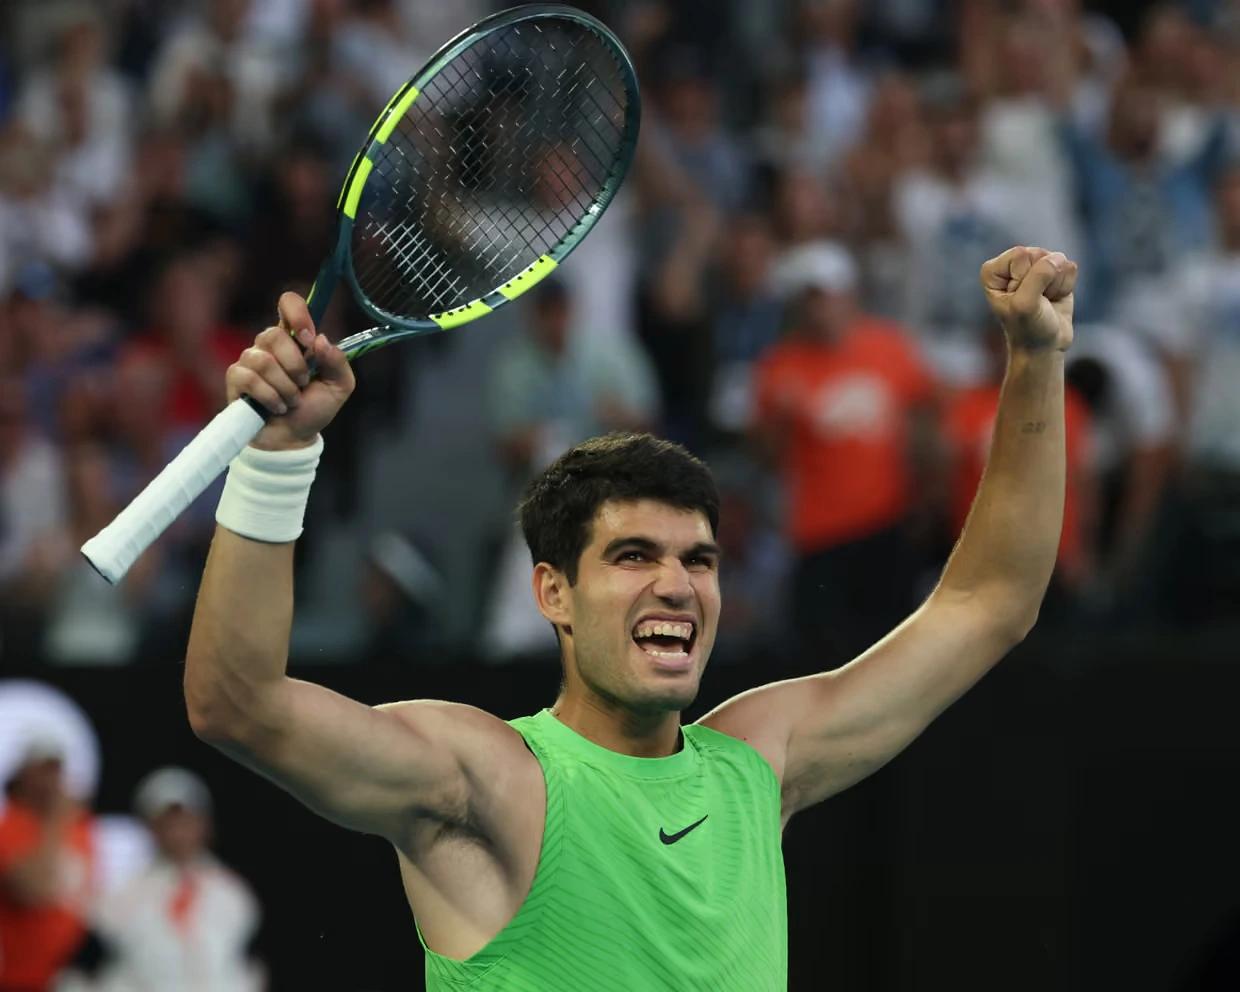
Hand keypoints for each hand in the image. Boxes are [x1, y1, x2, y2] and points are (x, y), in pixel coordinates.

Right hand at [225, 292, 355, 450]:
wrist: (293, 439)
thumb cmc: (314, 409)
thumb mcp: (339, 387)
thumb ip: (338, 362)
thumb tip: (321, 340)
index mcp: (295, 339)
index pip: (288, 304)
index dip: (297, 314)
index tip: (309, 339)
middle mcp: (270, 345)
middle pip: (273, 334)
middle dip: (295, 365)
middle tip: (303, 384)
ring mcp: (250, 360)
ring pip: (263, 360)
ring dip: (285, 387)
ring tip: (291, 401)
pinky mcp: (236, 378)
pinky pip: (249, 378)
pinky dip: (270, 397)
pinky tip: (277, 407)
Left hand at [980, 246, 1077, 351]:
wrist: (1045, 346)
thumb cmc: (1028, 328)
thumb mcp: (1026, 305)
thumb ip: (1038, 277)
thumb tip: (1058, 258)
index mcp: (993, 271)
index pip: (1020, 255)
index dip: (1025, 279)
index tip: (1021, 300)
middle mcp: (1012, 265)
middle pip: (1040, 254)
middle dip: (1043, 281)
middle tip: (1036, 302)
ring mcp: (1035, 266)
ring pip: (1058, 259)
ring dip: (1055, 285)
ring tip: (1044, 302)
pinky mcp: (1055, 272)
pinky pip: (1069, 268)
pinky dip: (1066, 287)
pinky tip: (1054, 299)